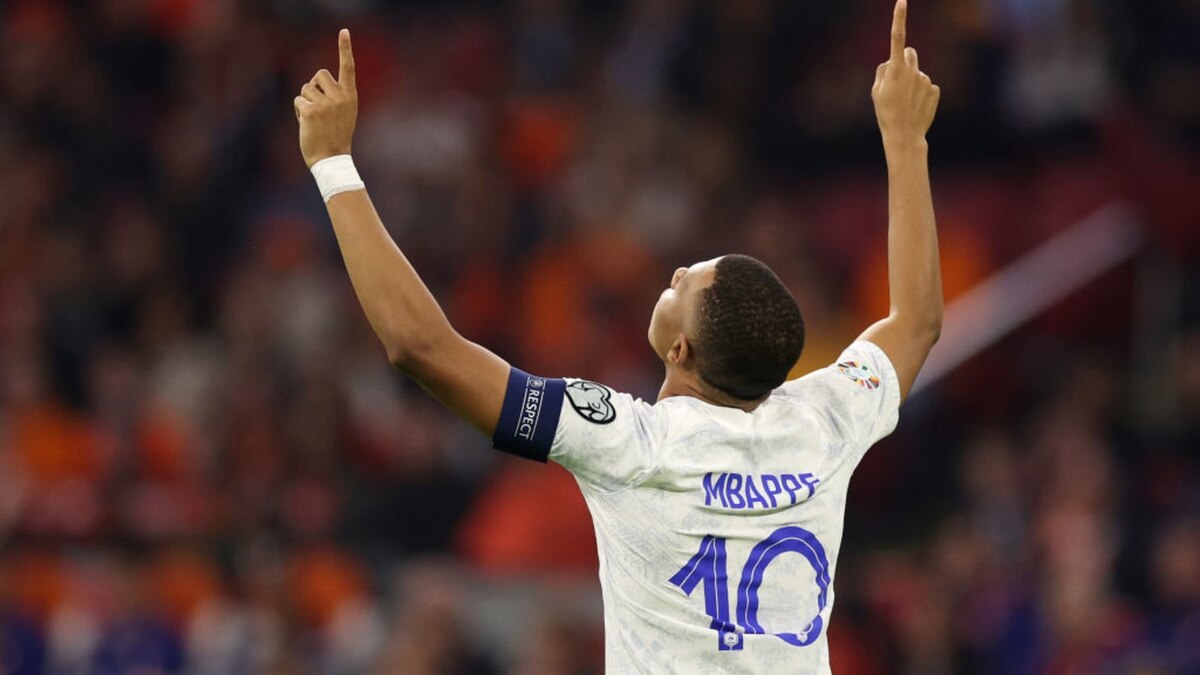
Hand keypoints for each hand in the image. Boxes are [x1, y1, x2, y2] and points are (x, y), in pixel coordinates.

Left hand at [295, 29, 357, 167]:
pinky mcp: (310, 110)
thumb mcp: (344, 113)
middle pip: (319, 74)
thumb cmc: (336, 137)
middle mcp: (339, 97)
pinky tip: (307, 124)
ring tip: (314, 119)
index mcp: (350, 96)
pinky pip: (298, 101)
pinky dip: (299, 112)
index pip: (348, 67)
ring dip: (305, 101)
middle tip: (319, 107)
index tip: (344, 31)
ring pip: (306, 88)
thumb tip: (315, 84)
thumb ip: (335, 96)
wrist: (332, 159)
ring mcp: (325, 103)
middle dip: (314, 87)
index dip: (345, 48)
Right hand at [871, 0, 939, 147]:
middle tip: (898, 80)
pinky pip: (927, 85)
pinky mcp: (935, 90)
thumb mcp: (876, 92)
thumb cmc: (886, 113)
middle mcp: (913, 71)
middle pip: (911, 53)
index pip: (897, 38)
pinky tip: (916, 107)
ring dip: (912, 81)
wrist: (905, 135)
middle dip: (905, 60)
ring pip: (918, 72)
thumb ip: (882, 72)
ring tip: (906, 102)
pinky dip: (921, 93)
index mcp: (895, 70)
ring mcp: (926, 80)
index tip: (902, 1)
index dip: (899, 18)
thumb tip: (890, 63)